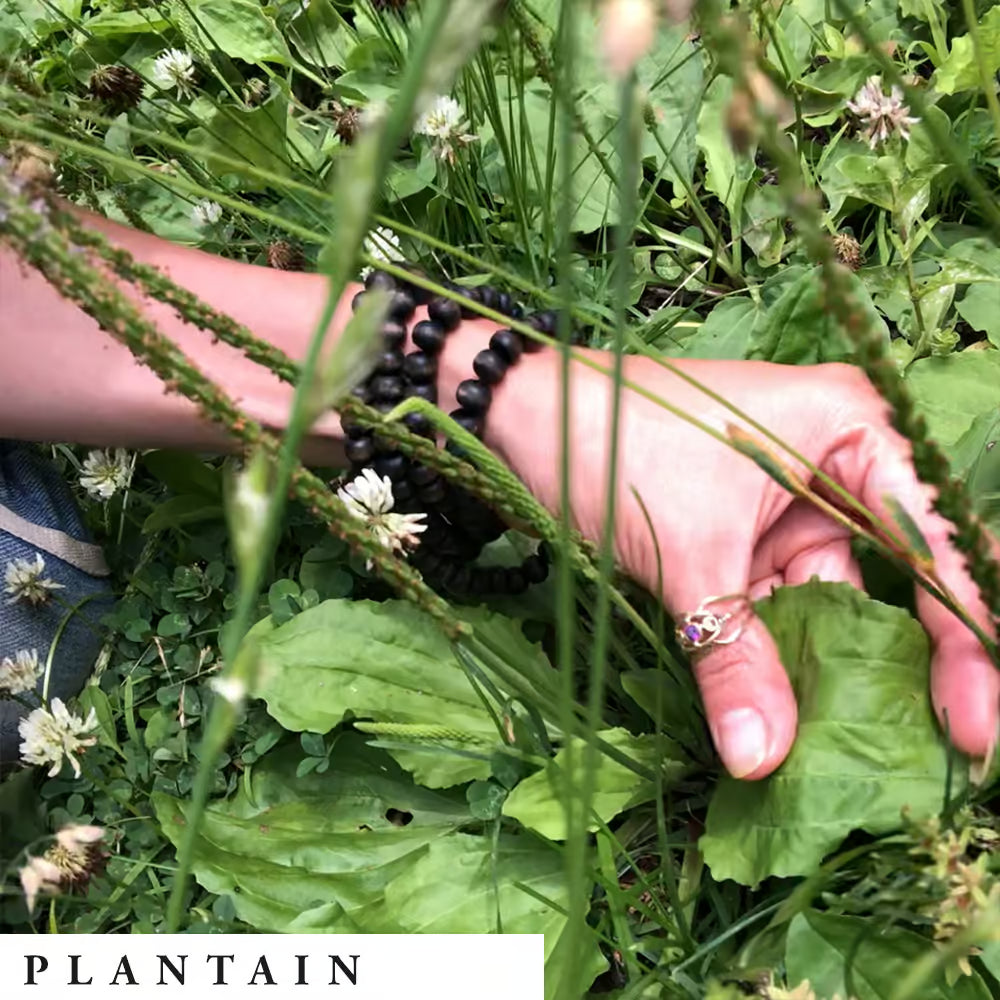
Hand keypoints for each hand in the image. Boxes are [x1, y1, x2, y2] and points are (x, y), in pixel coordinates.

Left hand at [476, 349, 998, 778]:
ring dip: (838, 677)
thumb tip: (766, 758)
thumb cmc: (613, 445)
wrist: (521, 414)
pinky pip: (779, 611)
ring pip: (833, 606)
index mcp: (850, 432)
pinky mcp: (742, 542)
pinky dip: (781, 663)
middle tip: (953, 751)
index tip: (979, 725)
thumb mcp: (687, 554)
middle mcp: (834, 466)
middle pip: (899, 578)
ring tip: (874, 757)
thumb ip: (732, 658)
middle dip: (916, 664)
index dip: (969, 636)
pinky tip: (796, 723)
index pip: (935, 541)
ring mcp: (787, 508)